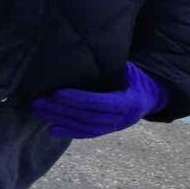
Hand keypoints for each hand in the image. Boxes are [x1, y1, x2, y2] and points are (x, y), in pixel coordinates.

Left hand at [32, 63, 163, 139]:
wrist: (150, 95)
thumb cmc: (135, 77)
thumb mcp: (128, 70)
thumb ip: (110, 68)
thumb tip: (84, 54)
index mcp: (131, 102)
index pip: (102, 103)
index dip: (80, 99)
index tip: (58, 93)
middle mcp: (124, 119)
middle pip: (89, 117)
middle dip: (62, 110)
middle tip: (39, 102)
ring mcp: (116, 127)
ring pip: (86, 127)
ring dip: (60, 120)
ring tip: (39, 111)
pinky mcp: (108, 131)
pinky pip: (88, 134)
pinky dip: (69, 132)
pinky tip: (51, 129)